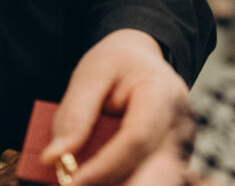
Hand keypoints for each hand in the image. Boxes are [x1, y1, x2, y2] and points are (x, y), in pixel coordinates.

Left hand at [43, 29, 192, 185]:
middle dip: (114, 184)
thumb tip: (53, 158)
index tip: (72, 182)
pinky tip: (99, 180)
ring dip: (117, 183)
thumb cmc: (118, 64)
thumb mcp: (91, 75)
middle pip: (153, 172)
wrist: (141, 60)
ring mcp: (181, 147)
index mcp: (163, 94)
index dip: (104, 167)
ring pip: (154, 181)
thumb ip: (74, 115)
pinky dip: (122, 182)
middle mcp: (179, 125)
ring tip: (84, 179)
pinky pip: (151, 181)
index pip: (137, 139)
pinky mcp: (174, 163)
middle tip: (75, 185)